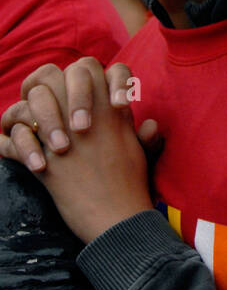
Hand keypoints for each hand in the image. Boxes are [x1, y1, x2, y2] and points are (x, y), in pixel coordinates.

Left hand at [0, 59, 154, 241]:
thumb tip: (149, 124)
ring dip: (21, 114)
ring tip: (25, 130)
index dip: (75, 76)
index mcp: (109, 109)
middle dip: (39, 88)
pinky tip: (7, 149)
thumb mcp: (142, 152)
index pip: (87, 67)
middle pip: (52, 74)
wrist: (118, 221)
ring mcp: (65, 137)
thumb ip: (143, 133)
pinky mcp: (46, 163)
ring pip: (31, 102)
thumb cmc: (133, 187)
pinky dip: (9, 143)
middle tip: (41, 107)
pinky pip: (16, 139)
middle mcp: (87, 116)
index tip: (75, 97)